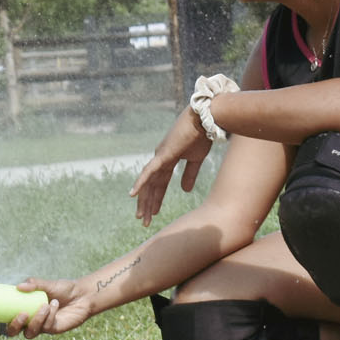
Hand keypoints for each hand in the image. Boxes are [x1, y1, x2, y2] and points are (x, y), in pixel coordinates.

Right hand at [6, 277, 97, 338]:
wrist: (82, 296)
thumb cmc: (63, 289)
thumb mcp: (47, 284)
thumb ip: (34, 284)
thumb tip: (19, 287)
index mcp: (22, 307)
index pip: (3, 316)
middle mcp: (29, 319)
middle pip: (13, 331)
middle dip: (14, 325)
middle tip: (22, 314)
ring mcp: (40, 326)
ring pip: (29, 332)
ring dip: (35, 320)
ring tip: (44, 306)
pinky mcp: (52, 329)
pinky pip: (45, 327)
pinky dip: (49, 316)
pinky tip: (55, 304)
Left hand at [129, 105, 212, 224]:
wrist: (206, 119)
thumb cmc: (201, 135)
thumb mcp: (196, 160)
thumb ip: (189, 174)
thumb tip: (185, 190)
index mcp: (167, 160)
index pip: (159, 184)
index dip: (156, 199)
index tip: (153, 213)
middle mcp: (160, 159)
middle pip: (151, 186)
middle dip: (147, 204)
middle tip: (142, 221)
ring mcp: (160, 156)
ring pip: (149, 182)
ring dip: (145, 200)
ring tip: (140, 215)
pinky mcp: (163, 154)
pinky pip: (150, 171)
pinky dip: (141, 182)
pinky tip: (133, 194)